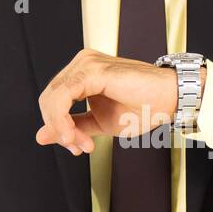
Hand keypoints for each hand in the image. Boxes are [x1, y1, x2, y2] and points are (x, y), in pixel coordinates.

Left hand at [36, 49, 202, 154]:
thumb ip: (72, 127)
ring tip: (82, 145)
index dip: (57, 127)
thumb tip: (41, 136)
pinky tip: (76, 136)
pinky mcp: (92, 70)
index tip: (74, 147)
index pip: (53, 100)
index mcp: (82, 73)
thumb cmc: (144, 106)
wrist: (170, 99)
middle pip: (48, 99)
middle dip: (59, 130)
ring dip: (62, 128)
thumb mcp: (100, 122)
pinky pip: (63, 96)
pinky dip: (64, 120)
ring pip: (52, 98)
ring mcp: (86, 63)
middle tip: (78, 148)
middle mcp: (82, 63)